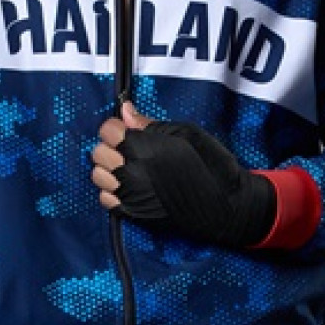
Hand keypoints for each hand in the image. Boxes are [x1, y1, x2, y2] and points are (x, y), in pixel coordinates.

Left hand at [90, 102, 276, 248]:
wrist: (226, 207)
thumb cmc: (212, 166)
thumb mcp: (186, 134)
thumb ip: (150, 124)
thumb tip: (125, 111)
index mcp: (143, 148)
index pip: (106, 130)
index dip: (118, 126)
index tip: (131, 130)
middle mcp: (131, 172)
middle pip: (98, 152)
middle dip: (111, 146)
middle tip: (131, 148)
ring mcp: (131, 194)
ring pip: (98, 176)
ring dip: (109, 168)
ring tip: (129, 167)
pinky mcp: (134, 214)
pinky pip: (106, 199)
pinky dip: (112, 191)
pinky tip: (128, 186)